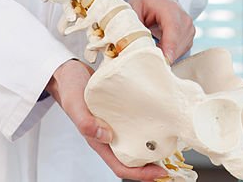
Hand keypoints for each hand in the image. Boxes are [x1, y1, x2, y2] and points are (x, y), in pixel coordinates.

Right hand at [47, 59, 167, 180]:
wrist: (68, 70)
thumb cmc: (69, 87)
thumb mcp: (74, 103)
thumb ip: (85, 122)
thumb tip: (106, 136)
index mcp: (98, 140)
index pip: (121, 166)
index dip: (140, 174)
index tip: (160, 173)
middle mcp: (109, 135)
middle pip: (133, 158)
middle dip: (152, 164)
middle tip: (173, 161)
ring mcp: (115, 123)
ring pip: (136, 141)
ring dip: (152, 145)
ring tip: (171, 142)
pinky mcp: (120, 111)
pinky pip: (136, 123)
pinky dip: (148, 125)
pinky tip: (159, 119)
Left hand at [129, 0, 194, 63]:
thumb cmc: (147, 2)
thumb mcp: (135, 7)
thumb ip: (134, 25)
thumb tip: (129, 44)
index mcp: (170, 9)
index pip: (173, 29)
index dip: (169, 46)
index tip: (165, 61)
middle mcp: (184, 19)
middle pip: (177, 44)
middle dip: (163, 55)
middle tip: (146, 62)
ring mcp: (189, 29)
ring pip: (179, 50)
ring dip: (166, 55)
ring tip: (150, 54)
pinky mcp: (189, 38)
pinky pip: (181, 51)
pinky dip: (170, 54)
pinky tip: (159, 51)